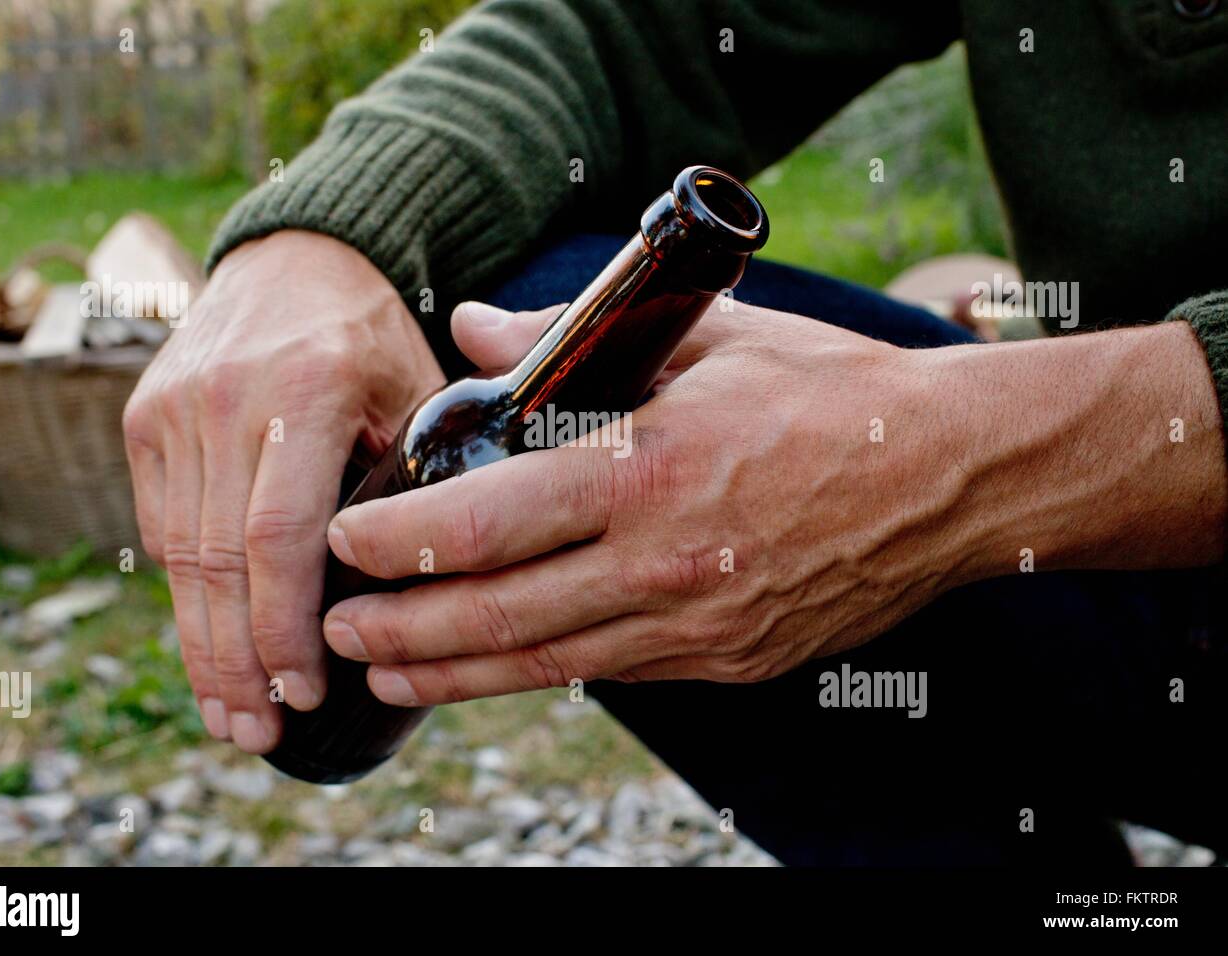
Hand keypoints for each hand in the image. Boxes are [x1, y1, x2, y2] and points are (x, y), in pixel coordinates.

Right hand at [123, 230, 443, 750]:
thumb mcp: (417, 392)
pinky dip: (187, 595)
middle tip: (257, 735)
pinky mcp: (143, 420)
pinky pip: (160, 527)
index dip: (285, 626)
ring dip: (202, 645)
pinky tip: (210, 645)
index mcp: (309, 390)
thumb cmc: (372, 339)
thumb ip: (418, 481)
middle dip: (236, 661)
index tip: (305, 694)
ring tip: (230, 716)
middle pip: (217, 560)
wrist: (292, 260)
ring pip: (177, 555)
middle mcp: (226, 399)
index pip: (278, 534)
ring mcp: (172, 408)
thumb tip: (422, 593)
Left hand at [322, 299, 984, 704]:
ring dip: (452, 671)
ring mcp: (696, 625)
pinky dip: (537, 673)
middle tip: (336, 630)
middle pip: (498, 613)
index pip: (491, 519)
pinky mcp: (725, 661)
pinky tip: (494, 668)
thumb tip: (480, 330)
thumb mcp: (709, 341)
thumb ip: (580, 337)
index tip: (346, 540)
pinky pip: (610, 672)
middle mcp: (664, 562)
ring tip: (385, 674)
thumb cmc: (835, 394)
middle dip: (401, 627)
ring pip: (544, 664)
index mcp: (651, 468)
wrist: (952, 478)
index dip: (402, 538)